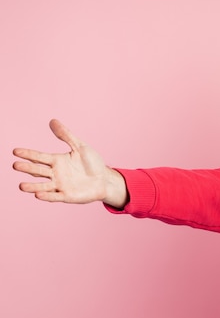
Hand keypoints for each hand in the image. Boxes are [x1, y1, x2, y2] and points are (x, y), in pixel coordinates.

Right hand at [13, 119, 127, 207]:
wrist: (105, 180)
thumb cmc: (92, 163)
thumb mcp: (80, 147)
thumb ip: (66, 135)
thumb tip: (52, 121)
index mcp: (57, 161)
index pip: (39, 157)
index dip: (28, 154)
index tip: (15, 151)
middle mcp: (55, 173)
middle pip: (38, 170)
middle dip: (27, 168)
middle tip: (15, 165)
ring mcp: (60, 185)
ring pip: (43, 186)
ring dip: (32, 186)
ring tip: (21, 186)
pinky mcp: (67, 196)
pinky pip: (55, 196)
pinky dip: (47, 196)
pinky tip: (38, 195)